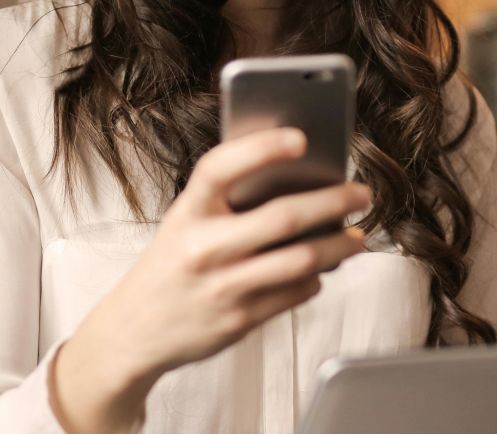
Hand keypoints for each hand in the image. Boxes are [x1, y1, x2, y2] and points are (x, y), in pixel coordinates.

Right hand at [49, 128, 371, 432]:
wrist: (135, 331)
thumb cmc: (169, 268)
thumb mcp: (183, 224)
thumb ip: (225, 203)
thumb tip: (295, 181)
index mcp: (186, 214)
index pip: (222, 168)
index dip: (262, 148)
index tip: (300, 138)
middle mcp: (203, 248)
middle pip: (282, 218)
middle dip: (333, 202)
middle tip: (360, 194)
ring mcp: (222, 287)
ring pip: (300, 260)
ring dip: (338, 246)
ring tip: (355, 237)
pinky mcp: (239, 319)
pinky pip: (295, 293)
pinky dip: (315, 278)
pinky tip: (319, 270)